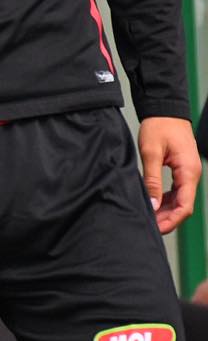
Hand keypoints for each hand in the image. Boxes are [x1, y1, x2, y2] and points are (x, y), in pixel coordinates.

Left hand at [140, 115, 198, 234]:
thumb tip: (152, 204)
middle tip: (148, 226)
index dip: (172, 220)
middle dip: (168, 219)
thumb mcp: (150, 153)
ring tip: (149, 218)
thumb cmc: (159, 127)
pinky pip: (177, 191)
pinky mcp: (182, 171)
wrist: (165, 111)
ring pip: (180, 200)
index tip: (157, 229)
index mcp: (188, 172)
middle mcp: (192, 175)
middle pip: (183, 206)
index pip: (184, 205)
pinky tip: (153, 204)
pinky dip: (166, 200)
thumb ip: (151, 180)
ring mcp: (188, 173)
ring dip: (166, 211)